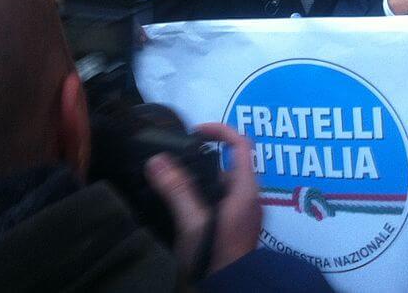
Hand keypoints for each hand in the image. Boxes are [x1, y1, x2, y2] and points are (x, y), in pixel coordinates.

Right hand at [145, 122, 260, 277]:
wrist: (231, 291)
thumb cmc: (217, 258)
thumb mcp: (194, 223)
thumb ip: (177, 191)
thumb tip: (158, 160)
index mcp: (246, 191)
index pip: (241, 145)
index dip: (220, 130)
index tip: (195, 132)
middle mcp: (250, 199)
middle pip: (228, 166)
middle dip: (202, 161)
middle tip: (175, 165)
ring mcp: (244, 215)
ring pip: (222, 187)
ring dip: (200, 182)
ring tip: (173, 186)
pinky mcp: (236, 228)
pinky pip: (221, 203)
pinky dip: (203, 198)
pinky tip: (184, 209)